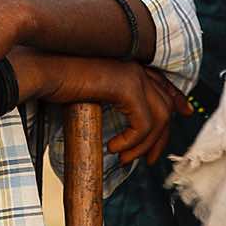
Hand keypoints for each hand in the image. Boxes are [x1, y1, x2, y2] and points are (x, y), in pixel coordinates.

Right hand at [25, 53, 192, 164]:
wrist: (41, 72)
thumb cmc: (57, 83)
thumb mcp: (92, 93)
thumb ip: (113, 101)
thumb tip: (126, 125)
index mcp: (128, 64)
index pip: (162, 84)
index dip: (176, 100)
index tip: (184, 116)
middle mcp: (135, 67)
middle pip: (165, 106)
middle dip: (162, 137)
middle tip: (149, 161)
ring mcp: (133, 75)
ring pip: (159, 119)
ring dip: (143, 146)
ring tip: (124, 158)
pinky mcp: (127, 87)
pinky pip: (144, 124)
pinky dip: (133, 141)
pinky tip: (114, 148)